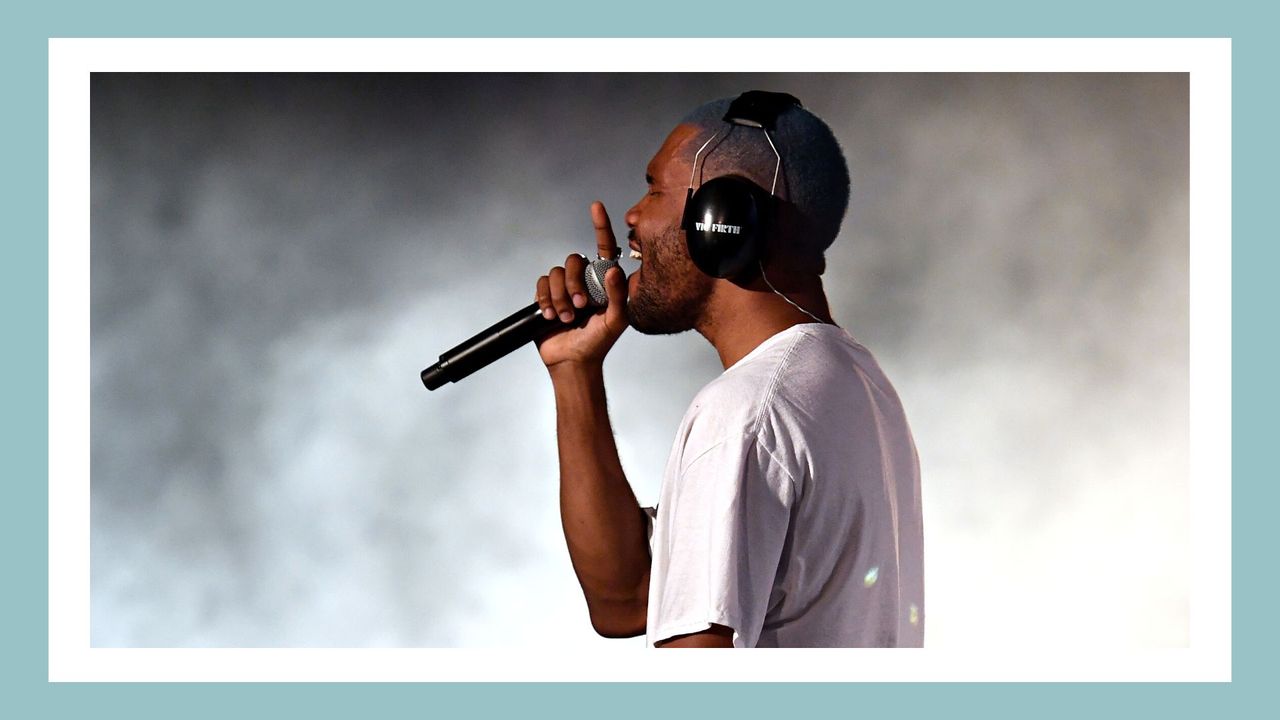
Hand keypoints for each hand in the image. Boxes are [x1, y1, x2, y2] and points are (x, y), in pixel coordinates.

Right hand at [534, 202, 628, 370]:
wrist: (572, 361)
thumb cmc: (598, 342)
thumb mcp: (616, 320)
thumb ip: (618, 295)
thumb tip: (614, 270)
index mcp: (604, 281)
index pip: (604, 247)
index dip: (601, 225)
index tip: (596, 206)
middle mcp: (584, 280)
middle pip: (573, 261)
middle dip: (573, 285)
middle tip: (578, 308)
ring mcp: (565, 287)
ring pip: (555, 272)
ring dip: (558, 297)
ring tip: (564, 318)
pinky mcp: (547, 295)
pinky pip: (541, 283)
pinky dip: (545, 299)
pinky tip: (549, 315)